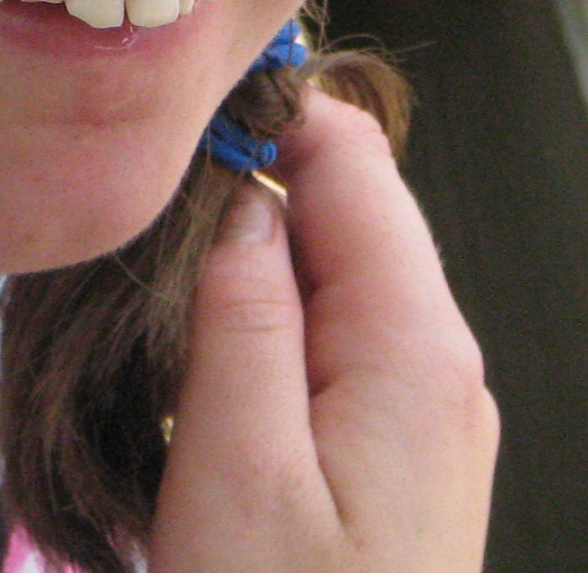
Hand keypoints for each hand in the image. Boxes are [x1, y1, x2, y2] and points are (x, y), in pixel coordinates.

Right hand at [150, 94, 498, 571]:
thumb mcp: (235, 470)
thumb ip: (243, 315)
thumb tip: (245, 195)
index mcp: (413, 349)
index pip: (353, 161)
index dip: (265, 118)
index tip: (171, 124)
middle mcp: (441, 366)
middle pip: (350, 210)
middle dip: (252, 189)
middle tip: (146, 213)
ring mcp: (430, 413)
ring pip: (340, 274)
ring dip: (255, 261)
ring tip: (162, 286)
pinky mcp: (403, 456)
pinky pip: (341, 341)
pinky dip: (275, 323)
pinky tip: (209, 357)